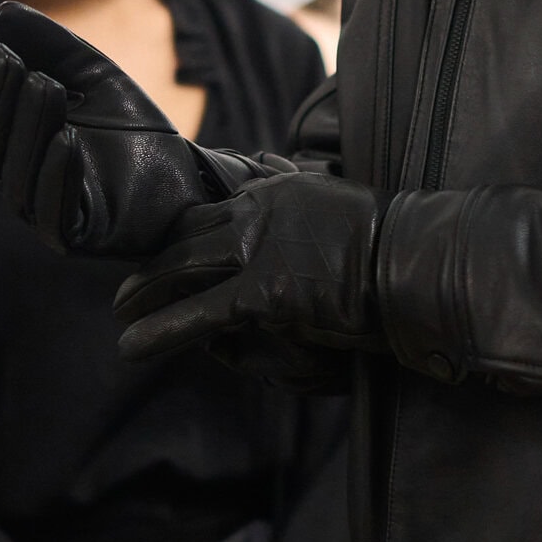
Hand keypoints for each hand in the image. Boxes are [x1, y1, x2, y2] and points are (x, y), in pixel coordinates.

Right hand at [0, 3, 257, 257]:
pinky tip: (66, 138)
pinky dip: (59, 174)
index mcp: (13, 146)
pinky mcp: (78, 235)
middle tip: (3, 55)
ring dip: (28, 126)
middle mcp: (19, 180)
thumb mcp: (93, 75)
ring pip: (18, 173)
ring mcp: (44, 213)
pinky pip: (57, 209)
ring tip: (42, 83)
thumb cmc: (132, 129)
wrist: (186, 177)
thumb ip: (52, 45)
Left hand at [114, 166, 381, 365]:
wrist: (419, 263)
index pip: (212, 211)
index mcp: (277, 193)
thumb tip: (282, 192)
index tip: (164, 254)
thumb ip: (305, 204)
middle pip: (185, 237)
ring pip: (179, 270)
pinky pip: (196, 315)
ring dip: (142, 295)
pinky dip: (158, 332)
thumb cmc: (396, 243)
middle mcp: (258, 212)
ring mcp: (258, 250)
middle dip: (153, 265)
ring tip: (121, 315)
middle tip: (129, 288)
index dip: (182, 237)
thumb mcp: (341, 205)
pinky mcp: (263, 291)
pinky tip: (131, 349)